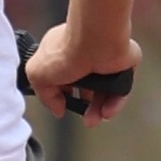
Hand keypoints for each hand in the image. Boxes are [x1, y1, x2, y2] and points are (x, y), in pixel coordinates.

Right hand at [25, 24, 139, 119]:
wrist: (96, 41)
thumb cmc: (67, 49)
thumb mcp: (37, 74)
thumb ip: (45, 95)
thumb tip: (57, 108)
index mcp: (63, 51)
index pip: (63, 76)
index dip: (63, 94)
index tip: (62, 105)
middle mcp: (86, 54)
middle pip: (86, 87)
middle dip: (85, 107)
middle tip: (84, 118)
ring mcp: (106, 59)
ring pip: (104, 91)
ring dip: (98, 109)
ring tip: (94, 119)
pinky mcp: (124, 64)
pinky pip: (121, 89)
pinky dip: (115, 102)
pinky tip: (107, 111)